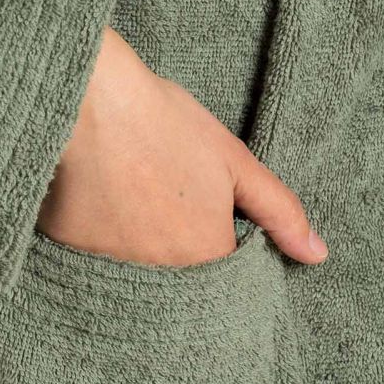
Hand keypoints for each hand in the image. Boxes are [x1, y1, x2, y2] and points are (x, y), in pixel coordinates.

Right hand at [36, 27, 328, 265]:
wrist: (87, 98)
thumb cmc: (164, 123)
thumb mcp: (235, 162)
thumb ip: (280, 213)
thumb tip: (317, 255)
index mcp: (205, 256)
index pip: (224, 279)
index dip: (221, 247)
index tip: (207, 217)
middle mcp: (158, 276)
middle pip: (179, 284)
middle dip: (181, 255)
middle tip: (167, 205)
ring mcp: (108, 269)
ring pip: (135, 275)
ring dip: (139, 252)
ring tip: (134, 202)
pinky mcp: (66, 254)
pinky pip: (91, 264)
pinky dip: (99, 244)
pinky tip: (100, 204)